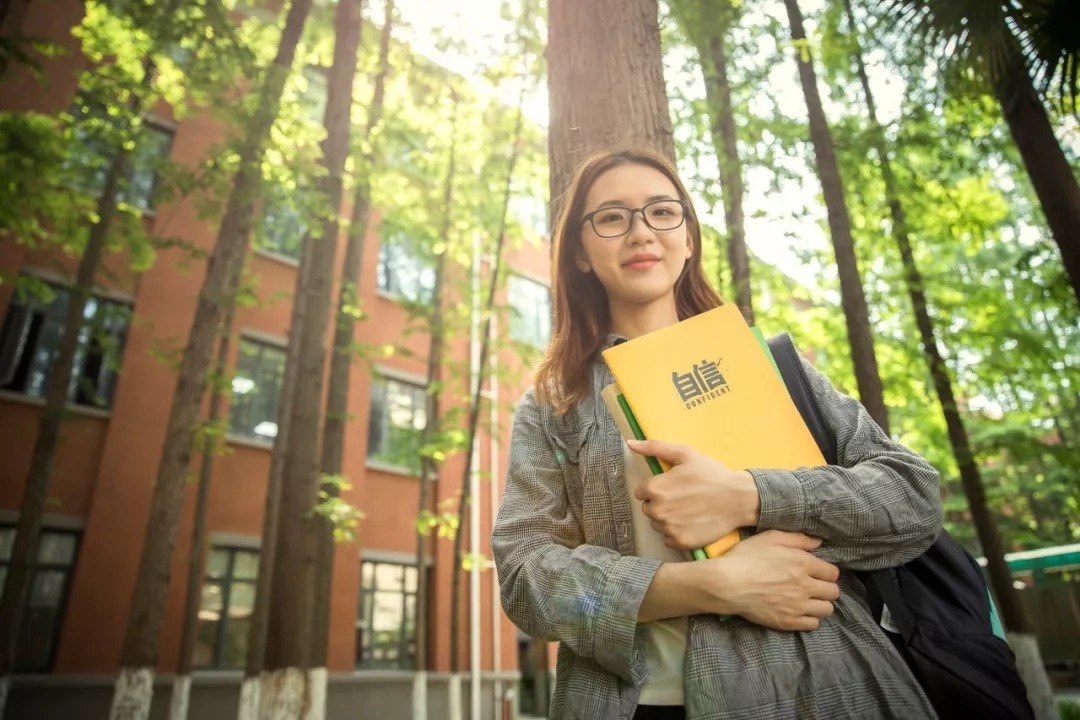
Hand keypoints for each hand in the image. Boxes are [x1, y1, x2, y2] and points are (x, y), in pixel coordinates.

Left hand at [628, 438, 759, 549]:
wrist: (739, 498)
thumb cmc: (711, 474)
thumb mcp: (684, 454)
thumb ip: (654, 448)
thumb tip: (630, 443)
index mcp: (655, 488)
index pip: (641, 492)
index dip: (655, 488)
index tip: (671, 486)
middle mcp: (658, 510)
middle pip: (648, 508)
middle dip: (660, 503)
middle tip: (681, 497)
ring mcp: (669, 528)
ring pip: (657, 524)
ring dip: (667, 518)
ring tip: (687, 510)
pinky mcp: (680, 542)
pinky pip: (668, 539)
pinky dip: (676, 532)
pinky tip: (691, 523)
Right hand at [707, 530, 839, 630]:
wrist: (726, 583)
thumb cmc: (746, 557)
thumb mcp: (769, 538)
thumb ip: (797, 539)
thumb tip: (818, 543)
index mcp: (804, 564)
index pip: (833, 573)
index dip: (826, 572)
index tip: (816, 572)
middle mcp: (806, 586)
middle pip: (833, 592)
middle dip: (826, 588)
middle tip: (812, 586)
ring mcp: (798, 606)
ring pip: (827, 609)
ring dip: (820, 604)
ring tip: (807, 600)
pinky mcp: (788, 622)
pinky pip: (813, 624)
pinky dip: (810, 618)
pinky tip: (799, 611)